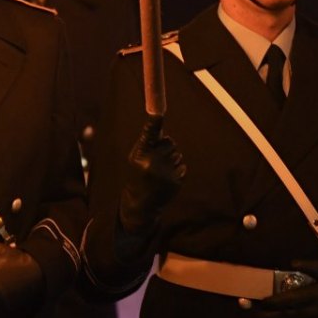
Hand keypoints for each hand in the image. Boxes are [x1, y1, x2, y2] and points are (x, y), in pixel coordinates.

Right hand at [118, 116, 183, 237]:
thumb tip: (162, 130)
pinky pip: (182, 165)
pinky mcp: (176, 180)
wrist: (141, 203)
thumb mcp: (135, 159)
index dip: (153, 124)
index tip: (157, 114)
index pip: (148, 136)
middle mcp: (153, 163)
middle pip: (170, 142)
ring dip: (172, 159)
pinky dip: (177, 169)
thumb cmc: (137, 176)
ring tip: (160, 170)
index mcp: (140, 155)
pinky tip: (167, 178)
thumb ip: (147, 145)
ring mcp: (166, 172)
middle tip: (156, 159)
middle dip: (166, 147)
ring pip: (177, 153)